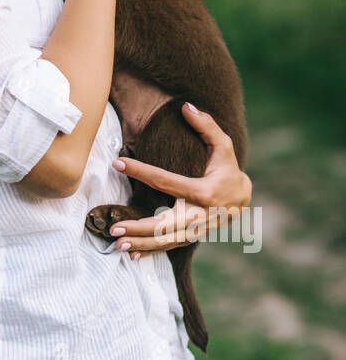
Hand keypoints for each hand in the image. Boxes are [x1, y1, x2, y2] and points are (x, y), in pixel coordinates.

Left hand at [107, 103, 251, 259]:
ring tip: (117, 242)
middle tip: (114, 227)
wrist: (244, 199)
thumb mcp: (224, 146)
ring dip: (141, 243)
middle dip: (139, 227)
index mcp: (205, 191)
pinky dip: (151, 251)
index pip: (166, 180)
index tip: (119, 163)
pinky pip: (170, 247)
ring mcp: (197, 230)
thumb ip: (207, 126)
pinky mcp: (193, 237)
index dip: (141, 171)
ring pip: (166, 240)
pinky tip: (131, 253)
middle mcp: (200, 214)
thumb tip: (187, 105)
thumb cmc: (228, 169)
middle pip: (166, 224)